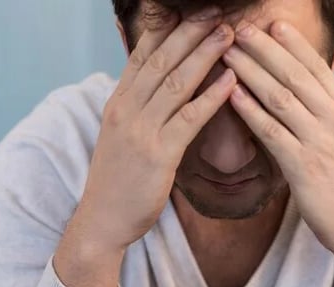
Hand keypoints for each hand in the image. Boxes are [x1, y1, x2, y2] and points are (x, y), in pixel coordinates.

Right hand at [76, 8, 236, 251]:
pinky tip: (230, 80)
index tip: (190, 10)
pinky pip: (189, 119)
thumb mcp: (121, 135)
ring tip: (229, 34)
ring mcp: (140, 131)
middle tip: (216, 10)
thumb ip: (138, 107)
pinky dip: (211, 97)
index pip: (142, 55)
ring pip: (175, 83)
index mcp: (118, 102)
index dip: (167, 30)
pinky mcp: (158, 155)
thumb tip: (159, 85)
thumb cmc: (118, 179)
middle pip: (161, 60)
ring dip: (205, 55)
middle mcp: (126, 110)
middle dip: (190, 32)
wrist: (102, 219)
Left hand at [222, 20, 333, 286]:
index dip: (292, 43)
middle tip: (239, 29)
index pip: (317, 66)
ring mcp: (320, 142)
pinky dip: (249, 110)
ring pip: (280, 97)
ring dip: (250, 71)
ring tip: (227, 53)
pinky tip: (230, 94)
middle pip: (294, 74)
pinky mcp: (303, 167)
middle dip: (264, 48)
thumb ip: (325, 113)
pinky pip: (271, 131)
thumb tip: (303, 90)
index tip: (271, 23)